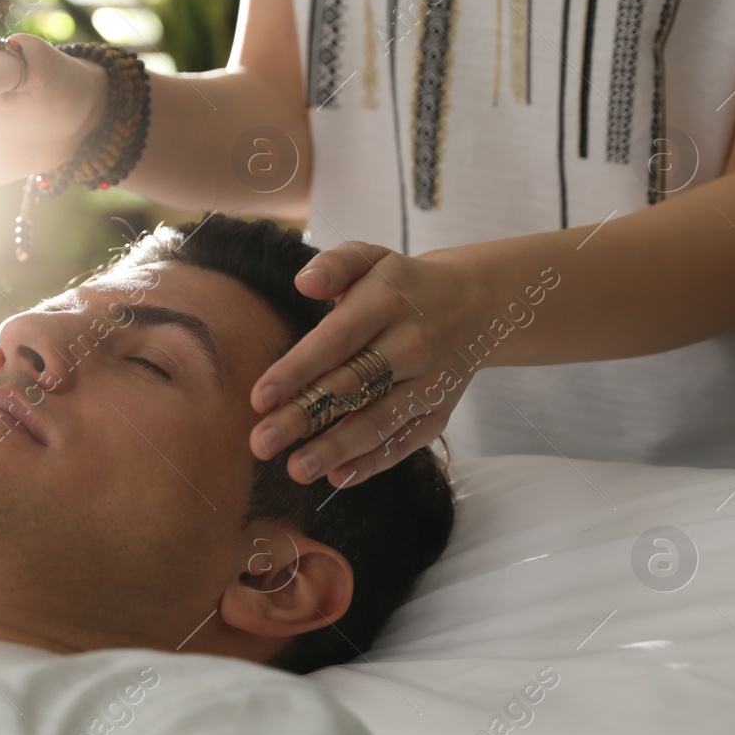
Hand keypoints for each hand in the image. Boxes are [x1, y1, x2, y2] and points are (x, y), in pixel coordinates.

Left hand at [247, 242, 483, 486]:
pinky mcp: (439, 412)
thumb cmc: (400, 285)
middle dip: (302, 418)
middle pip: (350, 387)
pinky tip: (337, 476)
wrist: (476, 305)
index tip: (258, 398)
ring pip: (378, 421)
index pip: (334, 342)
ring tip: (295, 469)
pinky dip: (373, 462)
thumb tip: (304, 283)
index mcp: (385, 304)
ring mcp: (428, 382)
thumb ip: (335, 265)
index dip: (295, 372)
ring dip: (336, 449)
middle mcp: (410, 345)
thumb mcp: (371, 258)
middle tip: (260, 444)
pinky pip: (405, 441)